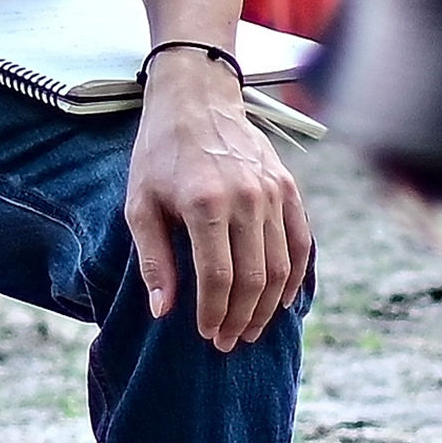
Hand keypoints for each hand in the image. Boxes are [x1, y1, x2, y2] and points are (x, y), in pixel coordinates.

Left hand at [127, 48, 311, 352]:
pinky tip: (282, 301)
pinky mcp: (289, 188)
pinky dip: (296, 277)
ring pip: (281, 267)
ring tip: (251, 329)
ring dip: (267, 307)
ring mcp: (273, 193)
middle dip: (241, 318)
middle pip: (254, 278)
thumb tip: (163, 311)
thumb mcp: (140, 204)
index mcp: (205, 203)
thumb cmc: (160, 154)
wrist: (196, 100)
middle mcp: (246, 199)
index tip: (207, 335)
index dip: (214, 313)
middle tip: (229, 342)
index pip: (218, 277)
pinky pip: (301, 243)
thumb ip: (154, 258)